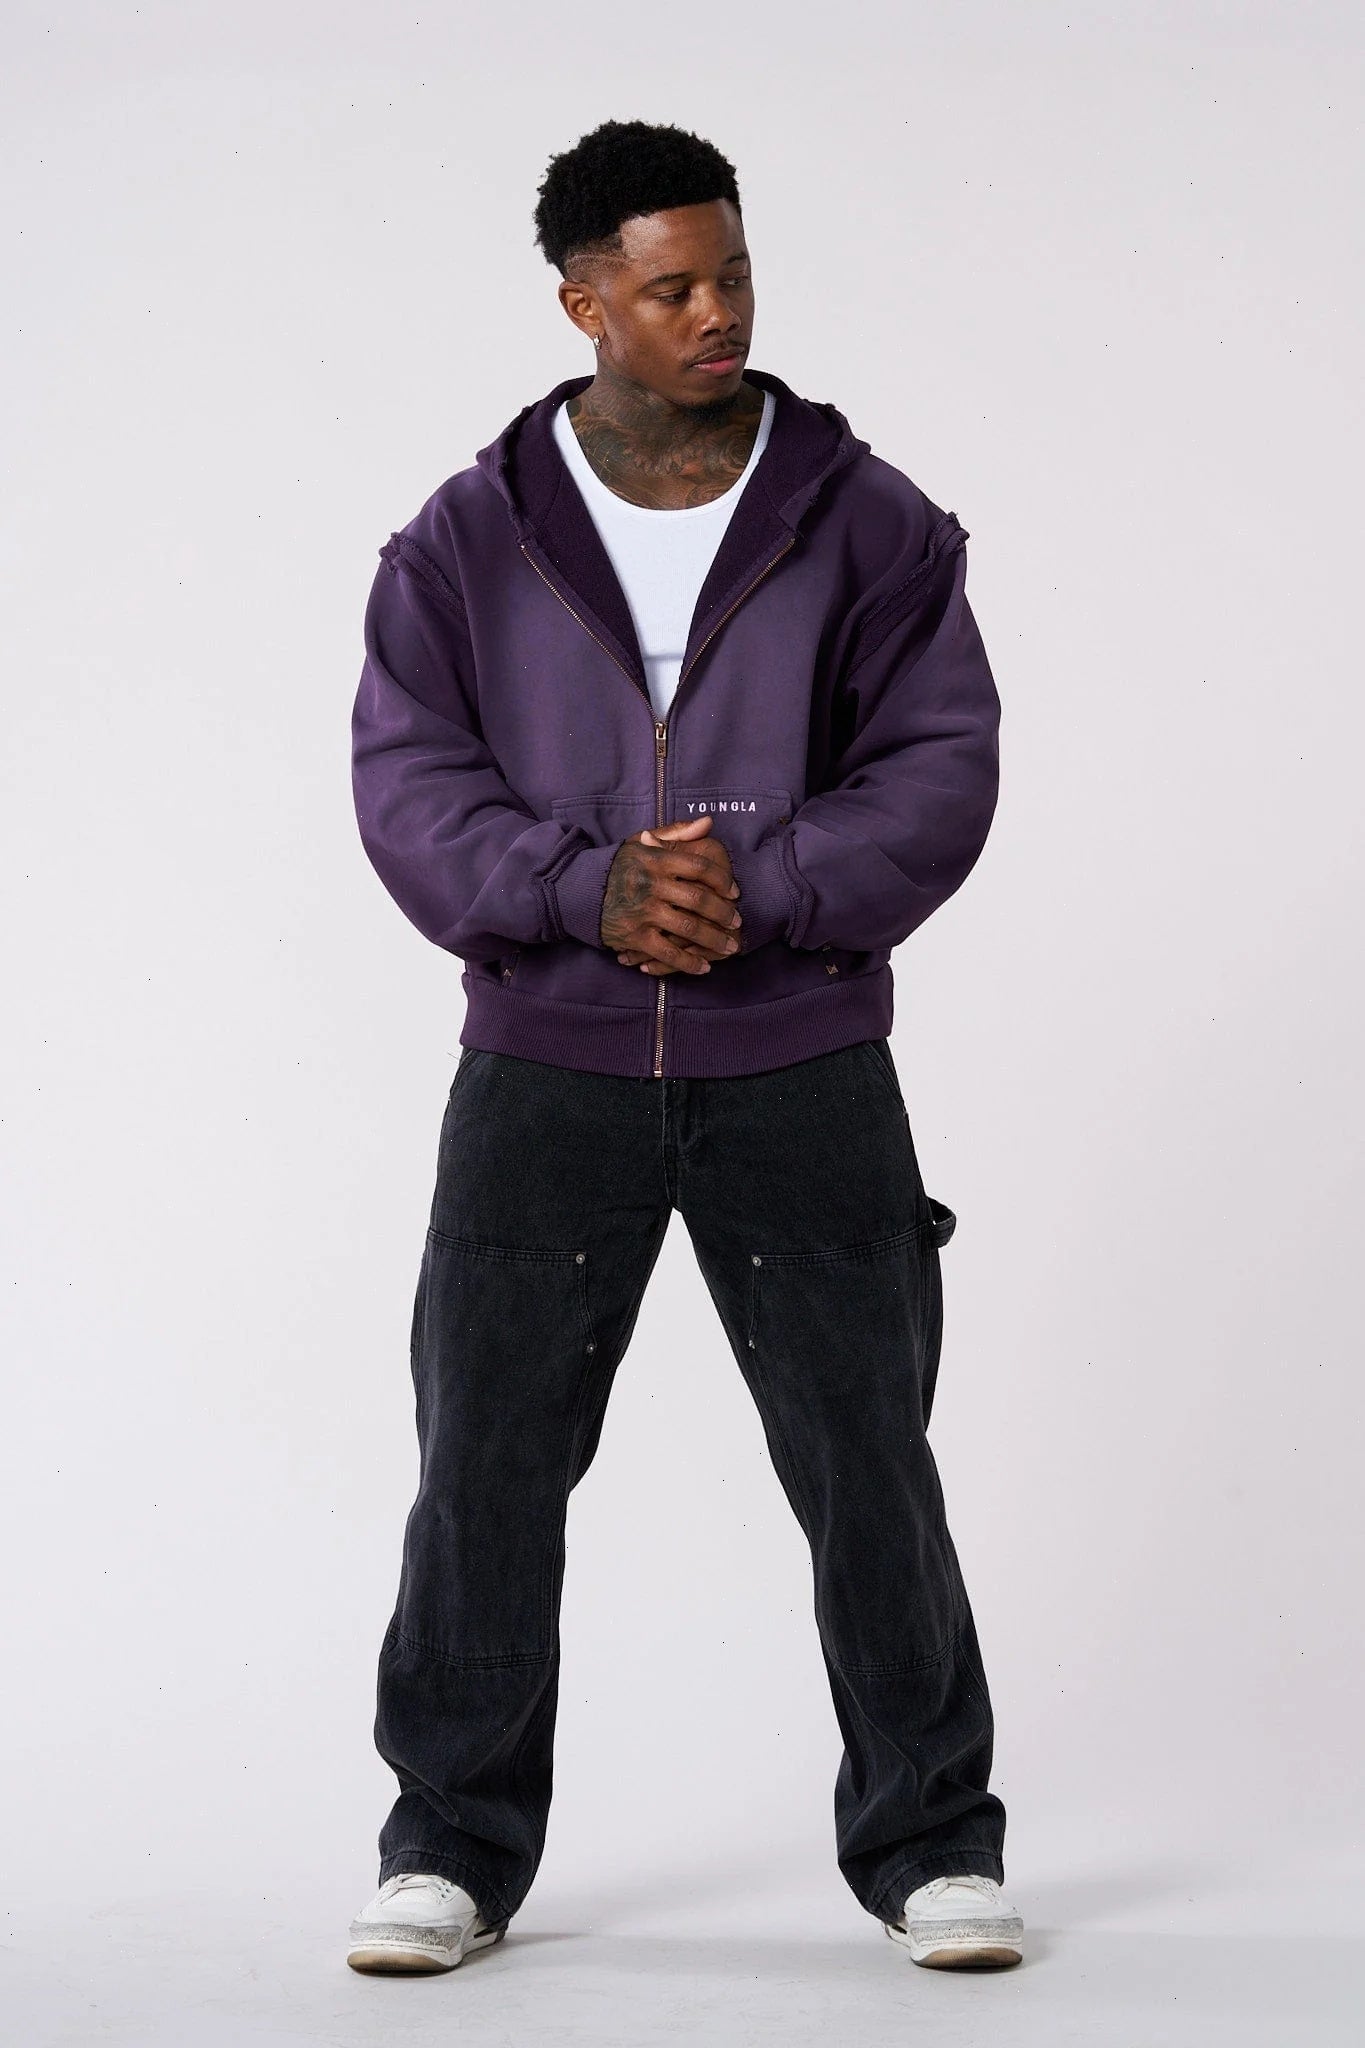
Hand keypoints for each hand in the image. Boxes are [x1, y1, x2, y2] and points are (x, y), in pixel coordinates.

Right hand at [601, 815, 742, 974]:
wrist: (581, 891)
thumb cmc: (619, 866)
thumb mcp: (642, 842)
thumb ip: (677, 832)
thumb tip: (709, 822)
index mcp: (656, 860)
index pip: (699, 867)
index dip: (722, 880)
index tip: (734, 892)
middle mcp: (651, 885)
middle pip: (699, 900)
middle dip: (724, 914)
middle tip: (737, 921)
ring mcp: (643, 912)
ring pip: (688, 929)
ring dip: (714, 940)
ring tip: (730, 946)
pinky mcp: (634, 936)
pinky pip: (667, 953)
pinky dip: (688, 963)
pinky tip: (703, 967)